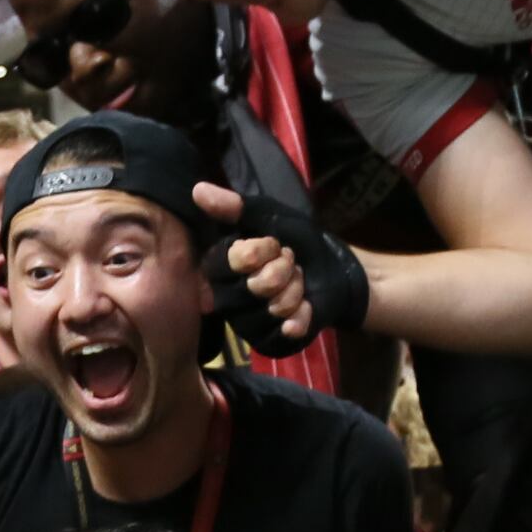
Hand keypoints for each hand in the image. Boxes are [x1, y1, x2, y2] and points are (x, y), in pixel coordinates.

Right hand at [191, 181, 365, 355]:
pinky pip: (283, 332)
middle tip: (290, 264)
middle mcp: (224, 296)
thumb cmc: (296, 240)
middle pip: (252, 288)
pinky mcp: (266, 342)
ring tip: (297, 284)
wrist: (333, 272)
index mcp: (219, 266)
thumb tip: (198, 189)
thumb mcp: (269, 217)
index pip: (231, 261)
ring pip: (271, 311)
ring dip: (295, 292)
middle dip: (282, 272)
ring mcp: (244, 323)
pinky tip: (305, 308)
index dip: (259, 252)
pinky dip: (302, 316)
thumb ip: (235, 207)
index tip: (274, 244)